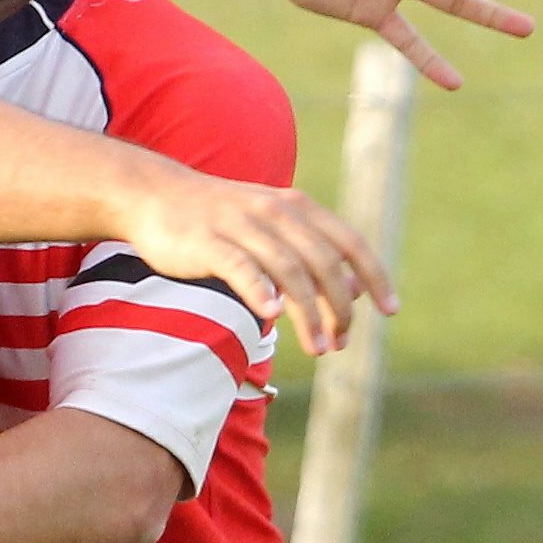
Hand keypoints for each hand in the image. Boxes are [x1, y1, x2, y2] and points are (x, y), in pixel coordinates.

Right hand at [123, 167, 395, 357]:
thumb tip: (353, 288)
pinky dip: (260, 289)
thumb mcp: (270, 227)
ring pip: (288, 270)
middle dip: (339, 307)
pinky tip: (272, 315)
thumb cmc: (216, 218)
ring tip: (319, 348)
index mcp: (294, 207)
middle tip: (341, 342)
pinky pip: (240, 266)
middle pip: (322, 262)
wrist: (153, 194)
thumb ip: (310, 253)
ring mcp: (240, 224)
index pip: (347, 242)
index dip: (374, 276)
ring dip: (308, 314)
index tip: (390, 311)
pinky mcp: (207, 240)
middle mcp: (273, 211)